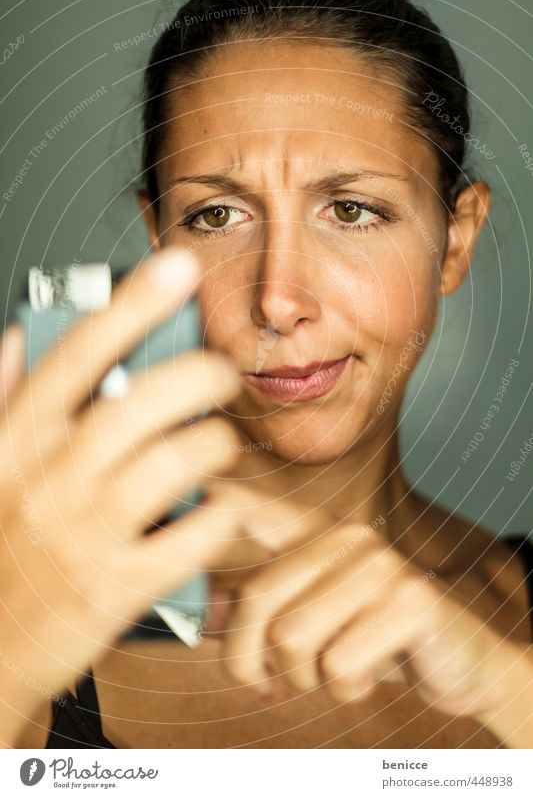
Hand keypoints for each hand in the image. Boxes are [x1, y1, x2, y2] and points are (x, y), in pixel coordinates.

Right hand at [0, 249, 242, 743]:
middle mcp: (53, 477)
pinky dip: (222, 512)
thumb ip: (4, 396)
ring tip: (216, 444)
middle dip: (203, 375)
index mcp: (18, 439)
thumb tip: (24, 334)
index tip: (179, 268)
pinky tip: (215, 506)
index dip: (135, 302)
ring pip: (183, 459)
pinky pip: (200, 531)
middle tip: (221, 375)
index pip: (81, 351)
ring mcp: (88, 533)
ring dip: (216, 443)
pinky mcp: (123, 586)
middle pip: (148, 399)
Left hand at [204, 481, 513, 721]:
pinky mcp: (411, 603)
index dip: (220, 496)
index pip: (258, 508)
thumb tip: (211, 606)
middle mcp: (347, 538)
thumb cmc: (372, 639)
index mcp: (319, 536)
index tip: (193, 484)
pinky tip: (367, 676)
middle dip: (251, 662)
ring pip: (293, 637)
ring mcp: (382, 566)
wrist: (458, 661)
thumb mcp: (318, 618)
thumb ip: (270, 605)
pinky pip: (338, 663)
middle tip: (273, 684)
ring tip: (332, 673)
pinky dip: (344, 689)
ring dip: (305, 679)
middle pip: (257, 600)